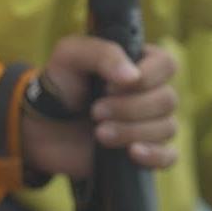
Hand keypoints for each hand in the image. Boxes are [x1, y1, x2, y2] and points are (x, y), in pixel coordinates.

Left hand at [21, 38, 177, 178]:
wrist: (42, 125)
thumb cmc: (60, 84)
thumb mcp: (71, 55)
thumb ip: (103, 54)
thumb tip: (133, 77)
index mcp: (141, 64)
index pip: (167, 65)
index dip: (145, 76)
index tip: (109, 86)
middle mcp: (151, 94)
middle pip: (167, 100)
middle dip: (129, 108)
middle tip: (95, 112)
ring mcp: (150, 125)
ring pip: (166, 128)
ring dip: (131, 131)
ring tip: (99, 133)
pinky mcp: (144, 153)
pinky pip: (169, 157)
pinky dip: (154, 155)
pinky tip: (131, 152)